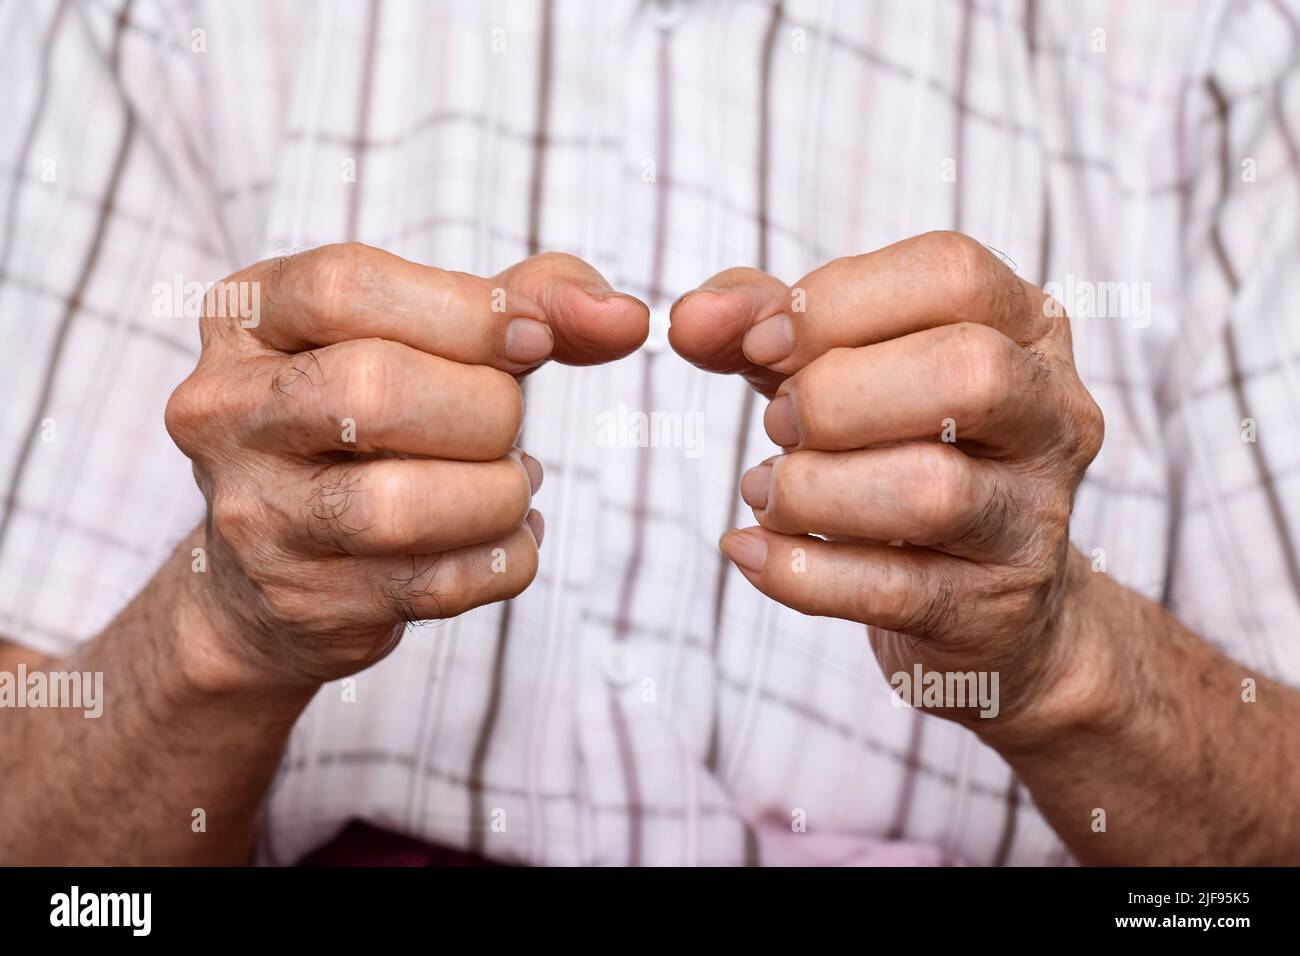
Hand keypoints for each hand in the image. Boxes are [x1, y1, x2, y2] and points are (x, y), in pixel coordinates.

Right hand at [166, 244, 646, 689]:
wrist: (271, 573)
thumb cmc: (370, 423)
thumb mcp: (424, 335)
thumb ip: (526, 302)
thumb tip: (625, 318)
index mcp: (245, 317)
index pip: (347, 287)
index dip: (467, 311)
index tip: (535, 341)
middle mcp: (224, 412)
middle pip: (374, 392)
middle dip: (487, 410)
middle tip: (509, 424)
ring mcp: (255, 516)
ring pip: (399, 506)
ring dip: (499, 494)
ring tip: (513, 482)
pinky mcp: (303, 602)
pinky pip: (437, 585)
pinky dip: (504, 558)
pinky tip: (501, 537)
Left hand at [669, 231, 1104, 731]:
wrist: (992, 608)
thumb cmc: (903, 451)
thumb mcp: (841, 365)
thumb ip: (762, 323)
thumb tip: (689, 319)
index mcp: (1029, 328)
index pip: (954, 273)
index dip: (839, 300)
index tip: (761, 345)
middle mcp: (1055, 417)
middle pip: (966, 370)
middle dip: (836, 396)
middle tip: (780, 425)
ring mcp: (1034, 521)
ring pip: (931, 489)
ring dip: (812, 488)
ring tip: (768, 491)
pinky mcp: (993, 611)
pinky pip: (889, 589)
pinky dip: (796, 571)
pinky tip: (751, 550)